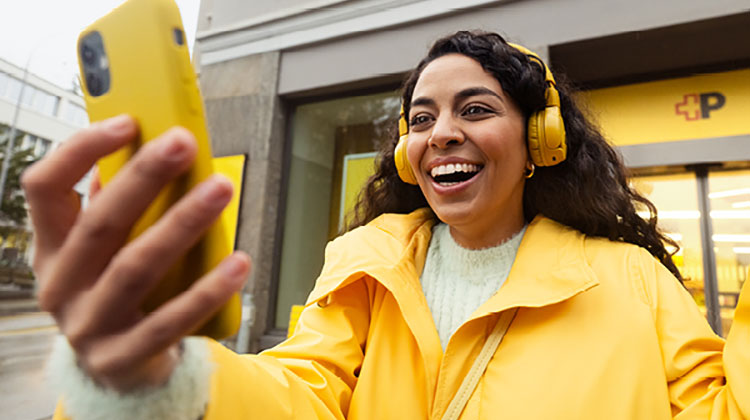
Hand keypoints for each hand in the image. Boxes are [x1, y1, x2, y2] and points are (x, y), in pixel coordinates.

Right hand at [23, 115, 249, 390]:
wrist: (120, 370)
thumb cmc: (119, 291)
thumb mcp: (105, 252)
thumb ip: (120, 207)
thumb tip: (154, 150)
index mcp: (51, 247)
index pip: (44, 188)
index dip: (81, 150)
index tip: (128, 121)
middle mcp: (60, 285)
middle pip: (100, 223)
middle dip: (144, 177)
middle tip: (184, 142)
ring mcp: (88, 326)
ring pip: (136, 267)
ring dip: (182, 223)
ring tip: (220, 189)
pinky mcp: (123, 356)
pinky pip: (171, 320)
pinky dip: (207, 289)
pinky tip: (239, 261)